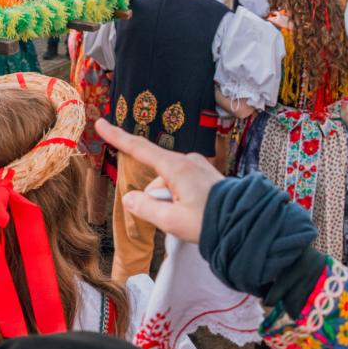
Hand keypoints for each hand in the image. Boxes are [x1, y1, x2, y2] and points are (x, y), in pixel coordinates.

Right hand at [95, 118, 222, 243]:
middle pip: (155, 179)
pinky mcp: (205, 174)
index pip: (139, 149)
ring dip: (171, 202)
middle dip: (157, 199)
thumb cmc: (210, 222)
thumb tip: (129, 198)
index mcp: (176, 168)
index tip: (100, 123)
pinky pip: (182, 185)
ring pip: (168, 184)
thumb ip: (145, 208)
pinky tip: (197, 213)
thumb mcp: (172, 221)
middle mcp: (187, 161)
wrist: (246, 224)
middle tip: (177, 219)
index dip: (117, 137)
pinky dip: (182, 200)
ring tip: (191, 219)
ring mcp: (198, 166)